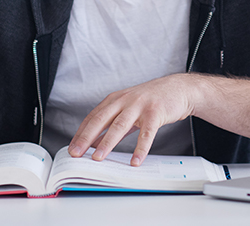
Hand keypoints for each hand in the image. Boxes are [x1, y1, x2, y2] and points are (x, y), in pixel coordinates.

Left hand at [68, 74, 194, 166]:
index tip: (72, 147)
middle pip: (101, 119)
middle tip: (76, 153)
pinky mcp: (155, 112)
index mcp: (115, 99)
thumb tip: (95, 142)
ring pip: (120, 125)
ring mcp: (139, 106)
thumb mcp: (128, 109)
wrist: (177, 89)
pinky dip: (140, 148)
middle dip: (86, 137)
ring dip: (107, 142)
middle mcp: (124, 100)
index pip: (93, 117)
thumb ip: (112, 125)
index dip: (81, 132)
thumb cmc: (151, 100)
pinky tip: (135, 161)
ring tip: (98, 158)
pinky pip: (146, 133)